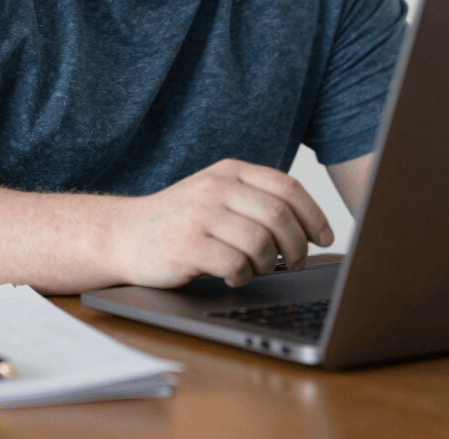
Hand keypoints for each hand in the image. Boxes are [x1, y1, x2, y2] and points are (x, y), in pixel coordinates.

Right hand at [108, 158, 333, 289]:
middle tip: (297, 263)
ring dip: (269, 264)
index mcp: (230, 171)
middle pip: (279, 216)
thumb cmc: (180, 219)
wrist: (124, 232)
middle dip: (297, 246)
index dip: (314, 214)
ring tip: (258, 268)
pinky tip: (233, 275)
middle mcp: (216, 187)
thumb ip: (254, 198)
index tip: (324, 236)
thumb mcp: (216, 194)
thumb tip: (308, 225)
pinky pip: (235, 265)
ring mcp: (201, 214)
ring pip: (261, 243)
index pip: (287, 187)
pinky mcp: (188, 245)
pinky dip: (243, 277)